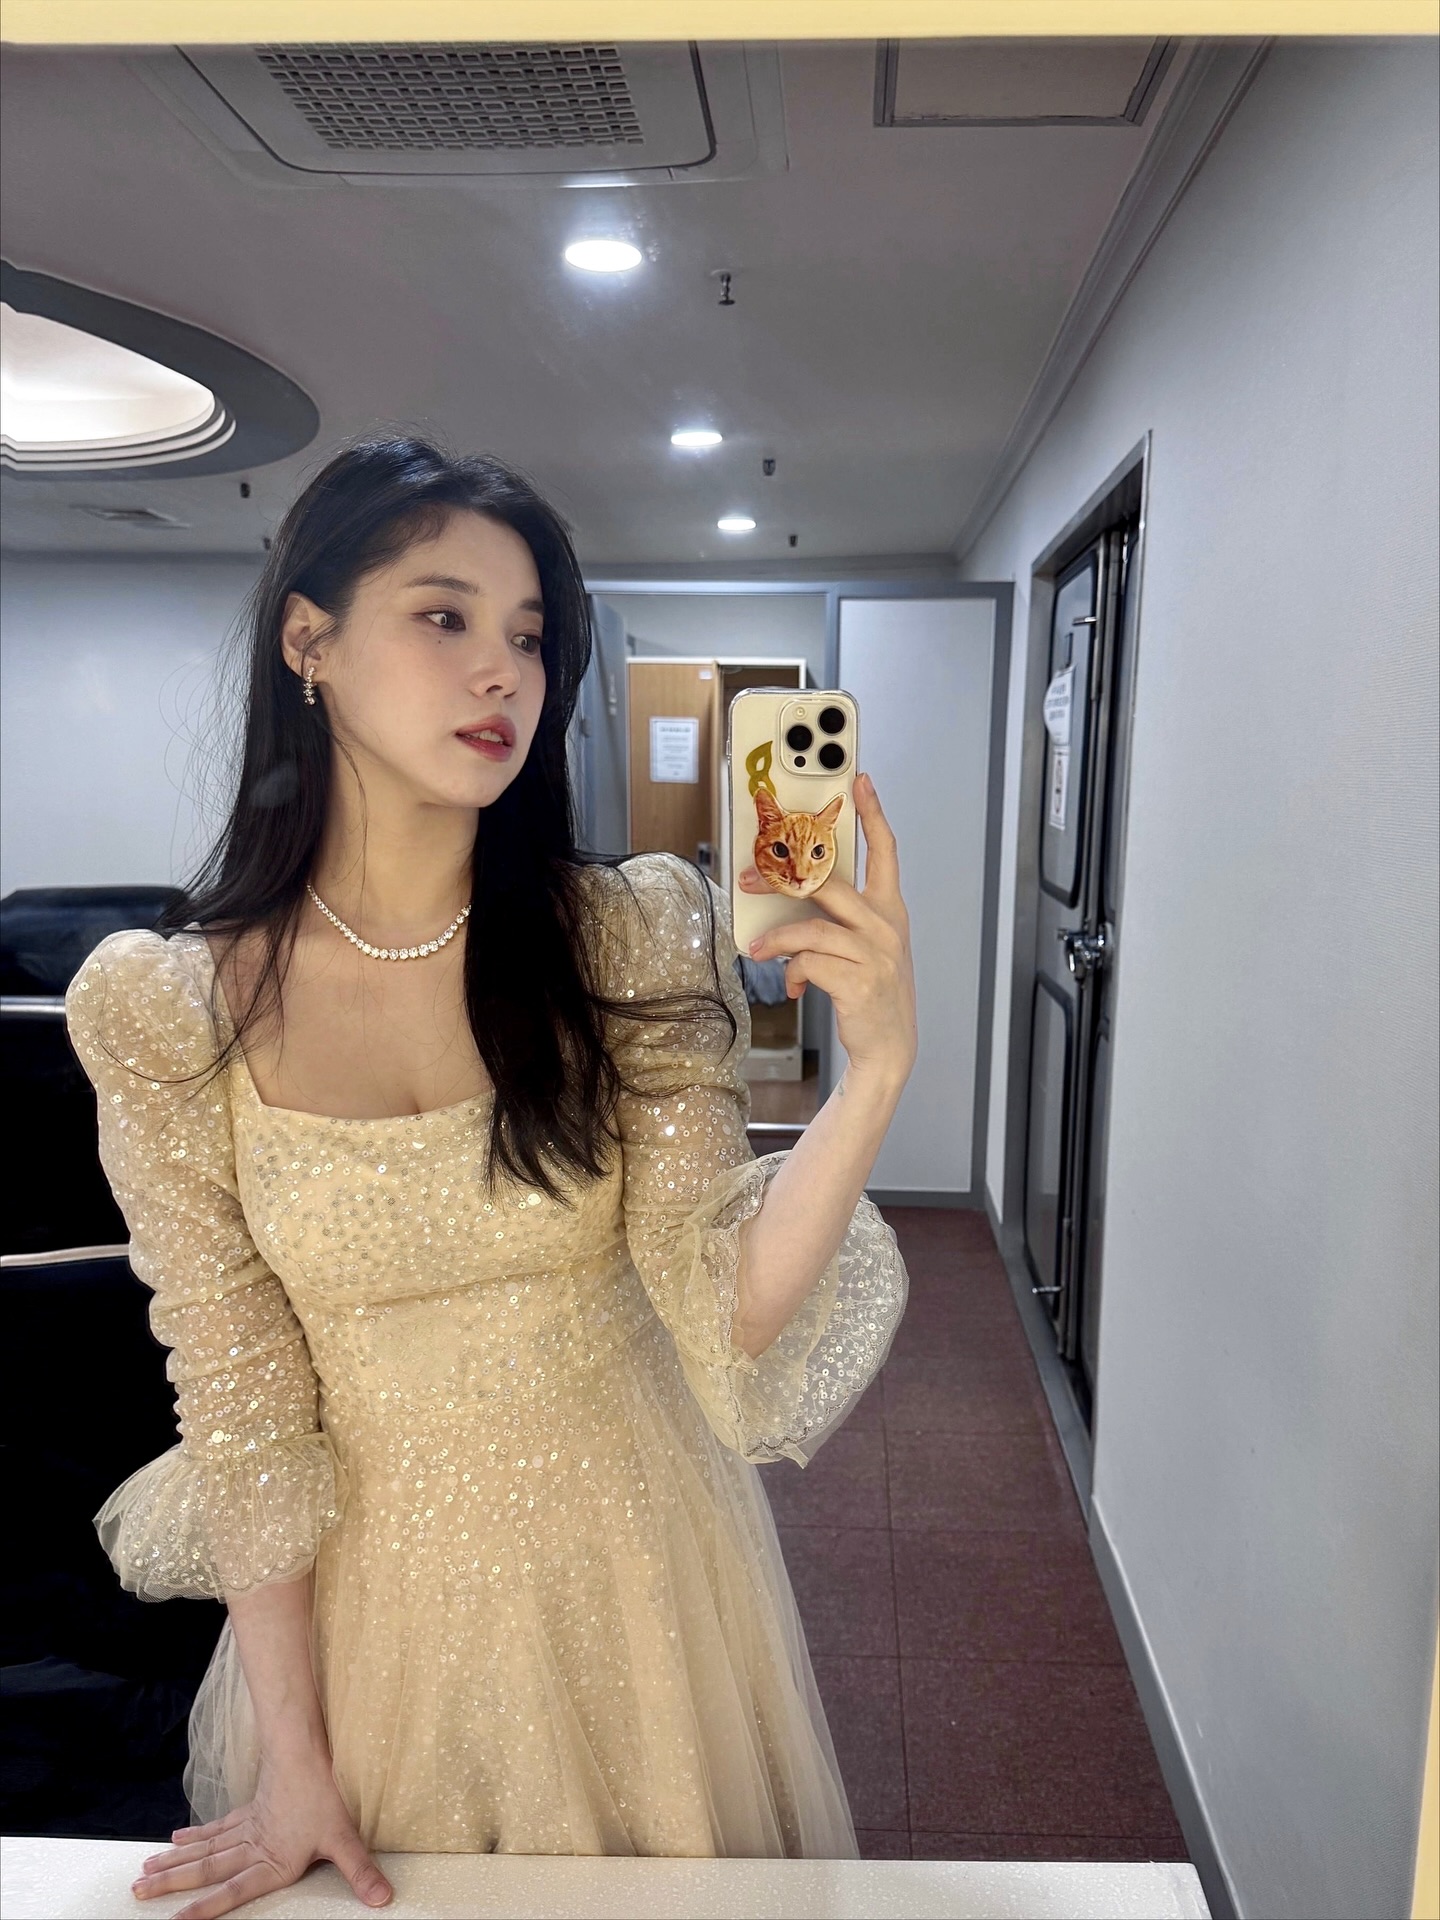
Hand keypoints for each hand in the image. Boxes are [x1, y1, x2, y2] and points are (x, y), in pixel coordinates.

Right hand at [130, 1750, 391, 1917]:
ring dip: (173, 1861)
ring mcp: (247, 1827)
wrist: (307, 1749)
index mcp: (271, 1861)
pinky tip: (175, 1837)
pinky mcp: (249, 1810)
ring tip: (143, 1874)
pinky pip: (216, 1828)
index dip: (204, 1909)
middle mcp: (252, 1847)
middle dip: (171, 1884)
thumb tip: (384, 1899)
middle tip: (137, 1892)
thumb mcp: (345, 1838)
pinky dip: (195, 1835)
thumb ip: (361, 1872)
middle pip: (205, 1869)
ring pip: (203, 1849)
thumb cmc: (326, 1795)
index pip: (232, 1892)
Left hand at [739, 770, 916, 1087]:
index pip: (885, 852)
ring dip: (778, 940)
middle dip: (783, 880)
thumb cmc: (871, 992)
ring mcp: (875, 954)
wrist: (888, 1047)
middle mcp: (886, 927)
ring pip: (811, 929)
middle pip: (829, 885)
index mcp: (890, 911)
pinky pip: (809, 962)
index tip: (859, 782)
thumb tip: (791, 901)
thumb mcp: (865, 948)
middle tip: (749, 878)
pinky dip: (792, 973)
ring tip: (759, 951)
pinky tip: (793, 987)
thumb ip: (839, 920)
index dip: (873, 814)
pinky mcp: (859, 981)